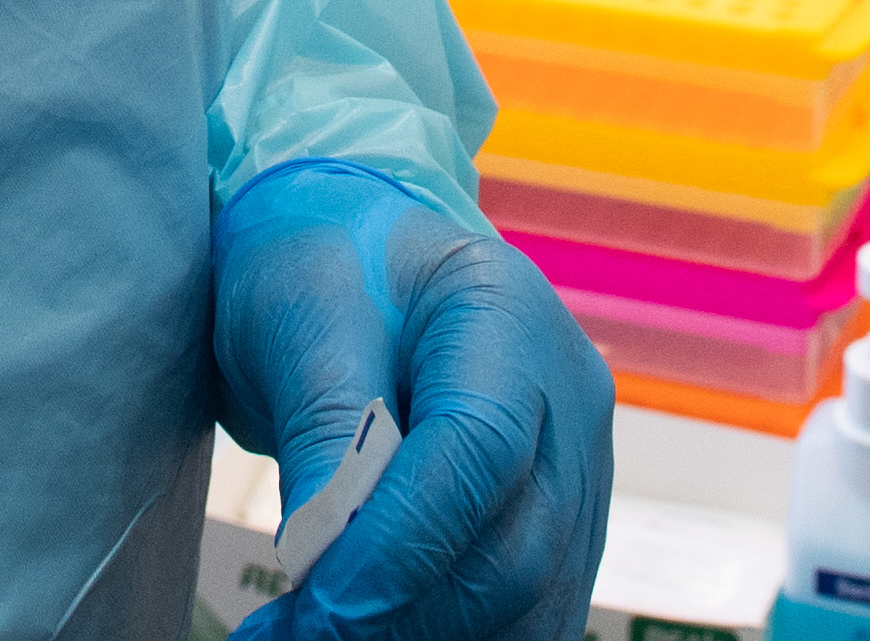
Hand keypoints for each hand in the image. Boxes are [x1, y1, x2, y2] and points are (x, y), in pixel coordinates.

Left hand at [215, 160, 614, 640]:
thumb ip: (323, 424)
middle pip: (517, 543)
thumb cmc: (320, 268)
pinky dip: (452, 636)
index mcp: (508, 312)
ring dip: (423, 636)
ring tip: (311, 637)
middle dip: (403, 612)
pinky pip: (528, 612)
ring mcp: (577, 466)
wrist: (349, 265)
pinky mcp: (561, 525)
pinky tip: (372, 635)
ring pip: (530, 597)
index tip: (320, 601)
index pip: (482, 448)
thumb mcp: (298, 314)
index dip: (405, 541)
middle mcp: (568, 395)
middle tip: (293, 635)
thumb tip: (321, 551)